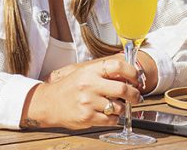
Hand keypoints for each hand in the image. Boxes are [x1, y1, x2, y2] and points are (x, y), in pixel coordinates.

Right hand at [23, 56, 141, 129]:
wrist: (49, 103)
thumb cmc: (69, 88)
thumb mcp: (84, 72)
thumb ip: (103, 72)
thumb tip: (128, 74)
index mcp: (90, 71)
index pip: (118, 66)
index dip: (132, 72)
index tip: (137, 79)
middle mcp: (90, 85)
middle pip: (123, 89)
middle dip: (135, 94)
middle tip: (137, 97)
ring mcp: (88, 102)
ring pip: (119, 107)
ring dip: (122, 108)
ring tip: (116, 106)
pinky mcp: (87, 117)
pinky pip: (111, 120)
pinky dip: (114, 118)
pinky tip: (108, 114)